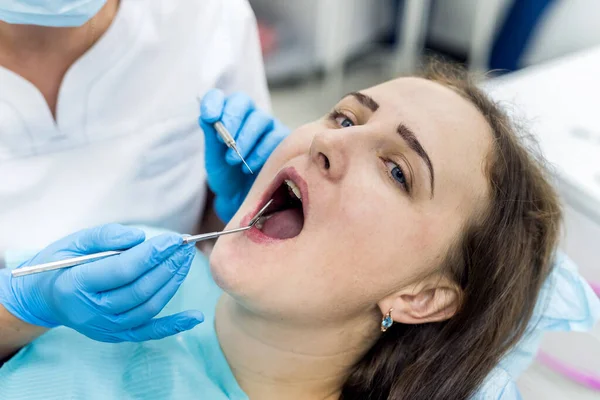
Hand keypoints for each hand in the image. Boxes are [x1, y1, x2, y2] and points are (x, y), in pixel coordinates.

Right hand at [0, 224, 202, 342]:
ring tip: (185, 260)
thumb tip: (139, 238)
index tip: (173, 239)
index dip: (152, 254)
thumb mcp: (73, 242)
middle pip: (140, 289)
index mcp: (77, 284)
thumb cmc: (60, 264)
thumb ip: (105, 236)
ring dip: (173, 283)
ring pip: (149, 306)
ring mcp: (106, 326)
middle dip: (168, 265)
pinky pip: (149, 331)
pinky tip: (194, 317)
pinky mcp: (116, 335)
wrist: (44, 297)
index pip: (123, 270)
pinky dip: (173, 325)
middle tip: (185, 245)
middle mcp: (92, 310)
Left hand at [199, 89, 289, 221]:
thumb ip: (211, 136)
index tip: (208, 117)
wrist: (241, 198)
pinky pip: (274, 137)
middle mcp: (247, 115)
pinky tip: (249, 166)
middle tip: (224, 141)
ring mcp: (267, 126)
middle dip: (232, 118)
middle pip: (242, 101)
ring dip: (245, 139)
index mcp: (226, 115)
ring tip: (234, 160)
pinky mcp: (282, 139)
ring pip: (260, 119)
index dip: (213, 102)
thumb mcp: (213, 158)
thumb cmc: (227, 175)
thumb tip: (206, 116)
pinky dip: (259, 152)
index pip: (218, 98)